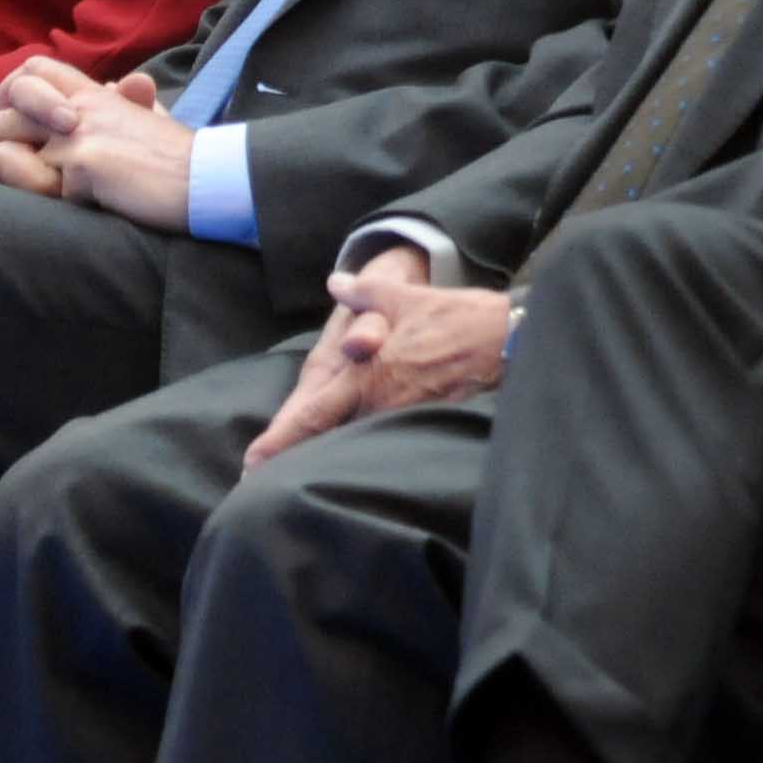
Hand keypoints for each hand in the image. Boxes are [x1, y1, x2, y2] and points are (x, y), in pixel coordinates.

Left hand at [0, 59, 196, 231]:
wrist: (211, 179)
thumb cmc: (180, 163)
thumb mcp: (146, 126)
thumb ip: (120, 110)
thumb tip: (114, 94)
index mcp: (94, 96)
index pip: (32, 76)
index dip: (4, 102)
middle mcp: (80, 109)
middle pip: (3, 119)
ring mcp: (79, 135)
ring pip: (5, 155)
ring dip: (3, 182)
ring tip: (2, 200)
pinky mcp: (84, 165)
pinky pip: (39, 189)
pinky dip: (46, 206)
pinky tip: (66, 216)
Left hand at [245, 248, 509, 467]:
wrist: (510, 340)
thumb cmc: (458, 318)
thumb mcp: (405, 298)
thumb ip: (365, 294)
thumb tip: (336, 283)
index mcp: (368, 376)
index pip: (314, 414)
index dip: (280, 440)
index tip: (252, 463)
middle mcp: (382, 405)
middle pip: (332, 442)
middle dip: (302, 460)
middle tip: (267, 479)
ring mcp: (407, 422)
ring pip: (361, 446)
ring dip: (335, 460)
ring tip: (306, 479)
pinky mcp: (432, 428)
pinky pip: (393, 446)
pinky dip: (373, 455)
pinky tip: (362, 471)